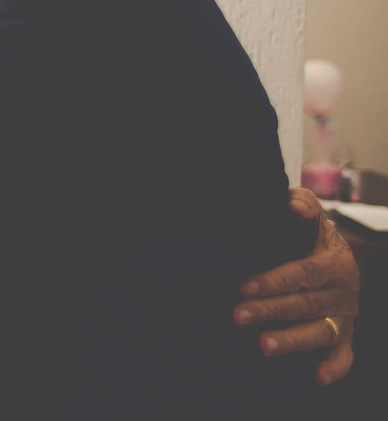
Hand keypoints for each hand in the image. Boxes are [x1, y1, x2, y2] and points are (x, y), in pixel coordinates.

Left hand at [234, 187, 358, 385]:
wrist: (337, 256)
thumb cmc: (312, 235)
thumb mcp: (312, 217)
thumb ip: (303, 205)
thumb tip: (292, 205)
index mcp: (334, 262)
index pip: (302, 274)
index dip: (273, 281)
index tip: (244, 287)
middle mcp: (342, 292)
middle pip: (304, 305)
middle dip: (270, 311)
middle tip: (237, 316)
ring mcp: (344, 316)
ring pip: (320, 332)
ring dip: (292, 341)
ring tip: (263, 346)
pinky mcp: (345, 335)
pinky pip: (345, 355)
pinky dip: (335, 367)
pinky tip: (317, 378)